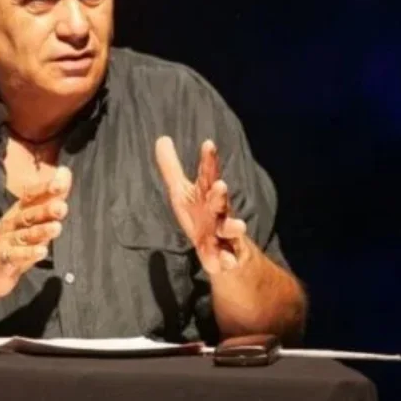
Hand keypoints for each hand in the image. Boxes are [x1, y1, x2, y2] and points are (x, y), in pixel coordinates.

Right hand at [0, 167, 71, 309]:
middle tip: (62, 207)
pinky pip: (15, 256)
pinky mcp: (2, 260)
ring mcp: (5, 241)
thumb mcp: (34, 220)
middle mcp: (11, 224)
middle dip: (45, 210)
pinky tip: (42, 252)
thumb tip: (65, 172)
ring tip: (56, 228)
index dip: (45, 189)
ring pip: (24, 235)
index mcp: (19, 212)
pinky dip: (28, 254)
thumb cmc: (15, 242)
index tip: (61, 182)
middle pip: (28, 215)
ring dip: (40, 232)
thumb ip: (51, 198)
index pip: (31, 196)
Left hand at [154, 137, 247, 273]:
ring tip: (239, 226)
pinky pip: (226, 259)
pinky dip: (226, 260)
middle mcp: (218, 211)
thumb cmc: (200, 214)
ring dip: (234, 227)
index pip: (208, 174)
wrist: (221, 249)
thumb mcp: (181, 191)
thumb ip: (171, 168)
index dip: (208, 160)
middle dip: (220, 194)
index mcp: (206, 194)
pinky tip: (225, 262)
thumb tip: (161, 138)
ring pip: (230, 229)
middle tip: (221, 185)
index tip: (208, 143)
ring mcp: (223, 234)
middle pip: (220, 201)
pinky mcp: (225, 255)